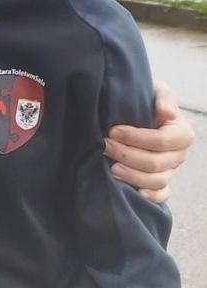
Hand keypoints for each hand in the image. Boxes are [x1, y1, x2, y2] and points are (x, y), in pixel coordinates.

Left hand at [104, 81, 193, 202]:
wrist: (137, 111)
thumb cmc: (147, 100)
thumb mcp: (157, 91)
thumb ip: (164, 97)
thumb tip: (166, 113)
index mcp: (182, 132)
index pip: (162, 141)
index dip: (137, 138)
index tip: (113, 131)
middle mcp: (179, 154)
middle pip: (156, 162)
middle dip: (128, 155)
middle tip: (105, 146)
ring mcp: (170, 170)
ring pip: (157, 180)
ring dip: (133, 175)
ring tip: (111, 168)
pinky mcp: (161, 183)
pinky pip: (160, 196)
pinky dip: (149, 196)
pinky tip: (134, 192)